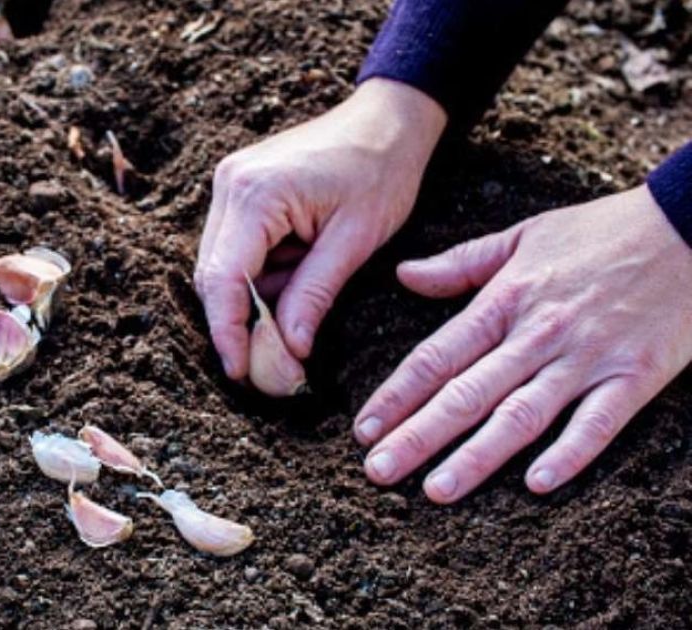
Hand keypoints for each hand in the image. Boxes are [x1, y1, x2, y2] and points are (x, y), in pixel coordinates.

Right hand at [195, 79, 446, 393]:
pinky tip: (293, 283)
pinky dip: (260, 277)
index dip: (228, 332)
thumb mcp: (356, 240)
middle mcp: (230, 185)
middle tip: (269, 367)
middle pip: (213, 276)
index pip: (223, 279)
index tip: (241, 372)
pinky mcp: (241, 191)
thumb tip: (290, 351)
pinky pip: (237, 249)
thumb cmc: (381, 170)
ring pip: (222, 266)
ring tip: (292, 322)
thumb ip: (315, 295)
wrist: (388, 118)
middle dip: (238, 324)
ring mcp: (230, 185)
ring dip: (253, 300)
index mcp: (255, 194)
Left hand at [356, 186, 691, 502]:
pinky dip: (569, 453)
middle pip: (466, 393)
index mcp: (505, 301)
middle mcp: (538, 334)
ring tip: (436, 490)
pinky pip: (598, 422)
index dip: (396, 395)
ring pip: (521, 415)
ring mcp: (586, 358)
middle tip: (377, 472)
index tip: (363, 429)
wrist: (690, 224)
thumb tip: (404, 275)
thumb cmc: (601, 231)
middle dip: (417, 436)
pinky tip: (536, 484)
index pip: (436, 357)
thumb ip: (461, 263)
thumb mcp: (523, 236)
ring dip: (476, 456)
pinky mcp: (635, 376)